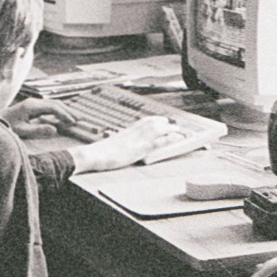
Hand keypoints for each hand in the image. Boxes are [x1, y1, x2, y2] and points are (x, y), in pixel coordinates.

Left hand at [4, 97, 72, 138]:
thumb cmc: (8, 127)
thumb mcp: (23, 131)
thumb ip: (39, 130)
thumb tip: (55, 129)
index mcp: (31, 106)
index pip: (53, 107)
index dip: (64, 114)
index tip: (73, 121)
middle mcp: (33, 102)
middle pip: (55, 103)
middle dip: (68, 111)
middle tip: (80, 118)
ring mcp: (33, 103)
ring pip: (53, 104)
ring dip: (65, 110)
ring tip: (75, 118)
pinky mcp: (32, 107)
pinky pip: (49, 107)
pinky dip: (58, 112)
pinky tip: (64, 118)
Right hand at [71, 116, 185, 172]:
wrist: (92, 155)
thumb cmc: (97, 154)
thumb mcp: (110, 146)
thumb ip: (119, 145)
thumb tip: (120, 148)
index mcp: (127, 131)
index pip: (146, 121)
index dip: (158, 121)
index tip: (165, 122)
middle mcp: (134, 131)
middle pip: (156, 122)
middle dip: (169, 124)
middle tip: (179, 129)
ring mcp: (137, 139)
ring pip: (160, 128)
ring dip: (174, 129)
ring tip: (185, 132)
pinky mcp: (140, 148)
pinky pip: (159, 140)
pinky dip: (170, 138)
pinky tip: (178, 138)